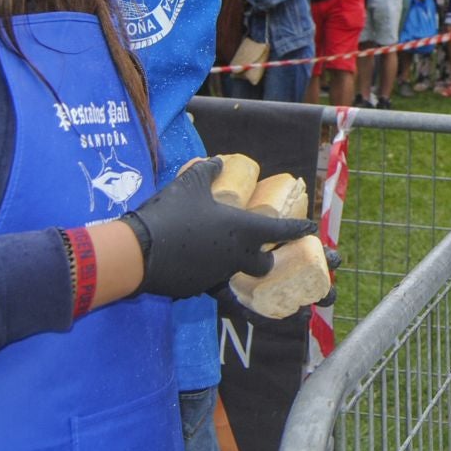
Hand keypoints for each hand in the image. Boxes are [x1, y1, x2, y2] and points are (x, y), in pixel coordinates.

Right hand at [120, 159, 317, 298]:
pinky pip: (218, 288)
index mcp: (242, 229)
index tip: (311, 230)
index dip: (299, 229)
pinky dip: (221, 285)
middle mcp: (237, 256)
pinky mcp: (200, 289)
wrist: (138, 251)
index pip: (281, 229)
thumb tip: (218, 162)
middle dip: (270, 262)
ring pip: (242, 280)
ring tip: (242, 269)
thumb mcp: (190, 185)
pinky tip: (213, 279)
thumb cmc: (170, 214)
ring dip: (249, 278)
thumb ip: (207, 171)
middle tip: (267, 253)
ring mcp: (219, 275)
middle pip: (265, 266)